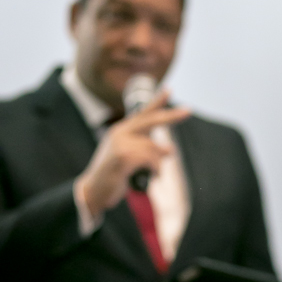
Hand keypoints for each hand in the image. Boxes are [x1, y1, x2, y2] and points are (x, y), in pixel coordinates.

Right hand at [77, 91, 190, 216]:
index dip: (156, 101)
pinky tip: (153, 176)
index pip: (142, 113)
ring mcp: (120, 143)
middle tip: (188, 111)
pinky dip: (155, 169)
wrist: (94, 191)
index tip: (169, 90)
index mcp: (121, 131)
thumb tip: (170, 149)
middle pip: (150, 120)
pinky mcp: (122, 156)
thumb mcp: (129, 158)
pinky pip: (149, 159)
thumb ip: (146, 150)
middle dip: (170, 116)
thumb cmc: (113, 176)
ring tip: (157, 173)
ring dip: (159, 163)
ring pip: (153, 146)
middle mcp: (120, 132)